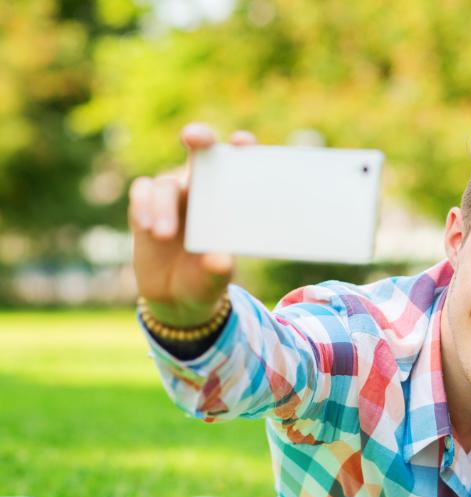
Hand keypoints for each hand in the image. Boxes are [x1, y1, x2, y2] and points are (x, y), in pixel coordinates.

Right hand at [129, 123, 255, 326]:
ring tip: (162, 234)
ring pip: (167, 183)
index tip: (243, 142)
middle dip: (199, 138)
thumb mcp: (215, 280)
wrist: (176, 298)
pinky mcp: (145, 205)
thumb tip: (221, 260)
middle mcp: (201, 189)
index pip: (237, 166)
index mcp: (228, 200)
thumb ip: (219, 270)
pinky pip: (141, 192)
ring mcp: (172, 195)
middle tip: (195, 137)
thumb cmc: (205, 280)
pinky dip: (143, 205)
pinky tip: (145, 227)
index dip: (242, 148)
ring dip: (164, 206)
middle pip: (200, 152)